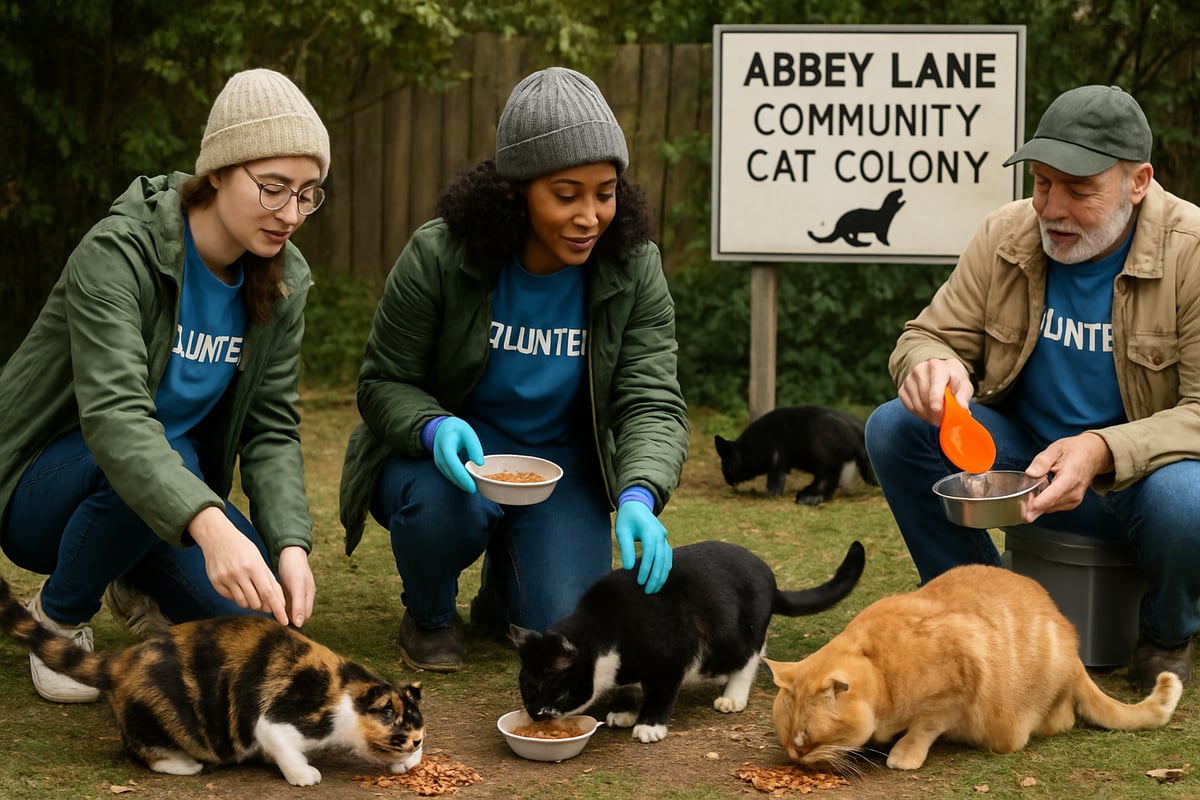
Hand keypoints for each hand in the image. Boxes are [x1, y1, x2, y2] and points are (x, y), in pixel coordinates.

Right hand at [187, 506, 288, 624]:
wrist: (217, 537)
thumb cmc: (243, 548)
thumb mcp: (259, 560)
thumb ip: (268, 580)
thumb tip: (275, 604)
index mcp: (254, 566)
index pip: (269, 593)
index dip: (278, 609)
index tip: (284, 621)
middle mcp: (239, 573)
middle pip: (256, 602)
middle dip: (263, 606)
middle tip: (265, 603)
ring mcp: (225, 578)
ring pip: (242, 603)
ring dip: (250, 603)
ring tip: (252, 594)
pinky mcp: (215, 582)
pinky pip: (230, 598)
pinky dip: (237, 597)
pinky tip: (238, 587)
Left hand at [277, 545, 314, 626]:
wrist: (289, 551)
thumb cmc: (294, 568)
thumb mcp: (297, 586)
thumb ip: (299, 604)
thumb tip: (299, 625)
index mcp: (309, 596)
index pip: (304, 617)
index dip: (294, 621)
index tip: (281, 622)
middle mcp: (304, 596)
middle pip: (297, 614)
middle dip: (287, 617)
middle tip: (273, 617)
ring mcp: (296, 592)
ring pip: (289, 609)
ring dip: (281, 611)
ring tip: (270, 612)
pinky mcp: (288, 588)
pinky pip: (284, 601)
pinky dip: (278, 603)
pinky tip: (270, 603)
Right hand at [432, 417, 483, 492]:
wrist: (441, 428)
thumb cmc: (457, 429)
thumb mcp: (468, 433)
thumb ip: (474, 447)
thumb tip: (480, 464)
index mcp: (446, 446)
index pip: (453, 465)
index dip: (463, 477)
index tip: (473, 487)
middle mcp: (440, 456)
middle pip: (451, 474)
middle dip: (463, 484)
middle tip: (477, 490)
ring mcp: (438, 462)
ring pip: (450, 477)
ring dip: (461, 483)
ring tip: (474, 487)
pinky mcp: (441, 466)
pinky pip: (449, 475)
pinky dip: (458, 480)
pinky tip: (467, 483)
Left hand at [614, 501, 671, 593]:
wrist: (637, 505)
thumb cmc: (627, 519)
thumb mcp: (622, 531)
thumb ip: (626, 548)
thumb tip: (628, 568)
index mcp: (650, 532)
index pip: (650, 554)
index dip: (645, 569)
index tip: (640, 582)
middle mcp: (661, 535)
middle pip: (660, 560)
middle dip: (655, 577)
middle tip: (648, 592)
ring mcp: (664, 538)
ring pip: (667, 560)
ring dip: (661, 576)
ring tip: (654, 590)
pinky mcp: (664, 541)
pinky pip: (667, 558)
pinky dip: (664, 569)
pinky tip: (660, 580)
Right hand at [898, 358, 973, 425]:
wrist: (938, 371)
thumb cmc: (953, 379)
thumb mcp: (964, 385)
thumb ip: (963, 397)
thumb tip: (963, 410)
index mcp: (937, 366)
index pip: (934, 386)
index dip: (936, 402)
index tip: (940, 415)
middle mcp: (920, 370)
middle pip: (925, 398)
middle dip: (935, 413)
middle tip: (944, 419)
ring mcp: (909, 380)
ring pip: (917, 405)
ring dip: (929, 415)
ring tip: (938, 416)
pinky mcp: (902, 389)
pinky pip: (910, 408)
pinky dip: (920, 414)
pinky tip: (929, 412)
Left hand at [1023, 432, 1113, 517]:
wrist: (1093, 455)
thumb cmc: (1075, 451)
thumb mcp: (1056, 449)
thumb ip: (1042, 461)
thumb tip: (1030, 473)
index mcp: (1070, 476)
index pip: (1054, 494)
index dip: (1040, 503)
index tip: (1028, 509)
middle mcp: (1075, 491)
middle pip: (1050, 504)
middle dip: (1032, 504)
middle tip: (1020, 499)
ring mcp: (1075, 499)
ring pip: (1050, 508)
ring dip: (1036, 504)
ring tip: (1029, 492)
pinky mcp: (1072, 503)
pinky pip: (1053, 507)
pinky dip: (1043, 504)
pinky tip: (1038, 495)